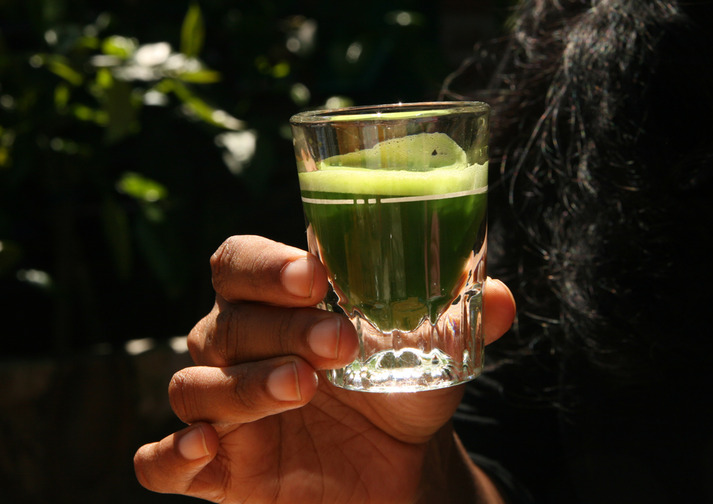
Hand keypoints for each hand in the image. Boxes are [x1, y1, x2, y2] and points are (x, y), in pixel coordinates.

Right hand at [134, 235, 515, 502]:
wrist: (395, 469)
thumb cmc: (398, 393)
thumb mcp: (432, 354)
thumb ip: (461, 320)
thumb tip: (501, 297)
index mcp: (276, 306)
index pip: (238, 265)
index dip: (264, 266)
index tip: (313, 275)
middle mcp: (238, 348)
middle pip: (223, 325)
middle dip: (279, 330)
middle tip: (337, 343)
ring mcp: (221, 409)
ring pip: (194, 386)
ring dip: (244, 387)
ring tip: (301, 389)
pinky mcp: (217, 469)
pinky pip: (160, 461)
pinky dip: (169, 455)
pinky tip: (204, 451)